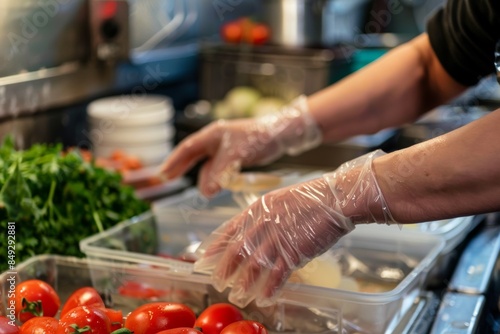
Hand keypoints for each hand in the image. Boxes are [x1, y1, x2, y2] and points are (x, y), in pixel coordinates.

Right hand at [160, 96, 321, 196]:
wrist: (280, 135)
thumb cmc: (259, 137)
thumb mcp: (237, 155)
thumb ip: (221, 172)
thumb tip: (205, 192)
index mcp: (212, 134)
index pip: (188, 148)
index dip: (174, 161)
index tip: (163, 173)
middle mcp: (215, 141)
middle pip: (193, 156)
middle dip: (180, 168)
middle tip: (166, 180)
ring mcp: (224, 149)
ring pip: (208, 166)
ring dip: (204, 179)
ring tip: (204, 192)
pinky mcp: (234, 157)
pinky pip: (220, 170)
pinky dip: (216, 179)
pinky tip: (215, 188)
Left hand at [194, 150, 393, 307]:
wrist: (336, 198)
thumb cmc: (313, 198)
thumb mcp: (281, 201)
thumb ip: (266, 217)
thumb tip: (256, 232)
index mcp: (258, 209)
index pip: (229, 229)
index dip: (215, 245)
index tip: (203, 256)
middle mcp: (263, 223)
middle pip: (237, 250)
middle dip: (224, 269)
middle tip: (216, 282)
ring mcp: (278, 237)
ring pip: (253, 265)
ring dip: (244, 283)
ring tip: (237, 296)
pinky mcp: (294, 251)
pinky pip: (277, 274)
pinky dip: (269, 288)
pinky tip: (263, 298)